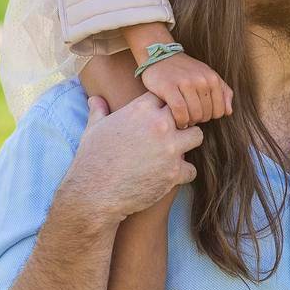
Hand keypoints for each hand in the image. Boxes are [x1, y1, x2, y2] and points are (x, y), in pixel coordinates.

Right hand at [60, 93, 202, 225]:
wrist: (94, 194)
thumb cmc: (92, 159)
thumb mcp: (93, 130)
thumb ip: (99, 111)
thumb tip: (94, 99)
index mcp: (141, 110)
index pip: (166, 96)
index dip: (163, 106)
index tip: (159, 116)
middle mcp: (160, 125)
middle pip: (187, 112)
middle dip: (181, 121)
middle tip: (172, 133)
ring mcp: (170, 149)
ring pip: (197, 136)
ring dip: (188, 144)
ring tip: (175, 151)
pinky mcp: (175, 172)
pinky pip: (192, 169)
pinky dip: (183, 174)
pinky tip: (171, 176)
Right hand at [140, 51, 232, 128]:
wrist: (160, 56)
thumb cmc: (185, 70)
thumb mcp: (207, 76)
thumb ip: (223, 92)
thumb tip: (228, 112)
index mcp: (213, 78)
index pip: (220, 111)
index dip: (210, 116)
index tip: (201, 113)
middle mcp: (202, 80)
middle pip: (206, 114)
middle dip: (198, 119)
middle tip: (190, 115)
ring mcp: (186, 83)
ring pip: (194, 114)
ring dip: (189, 121)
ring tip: (184, 118)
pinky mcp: (169, 87)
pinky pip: (180, 111)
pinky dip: (180, 120)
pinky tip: (178, 120)